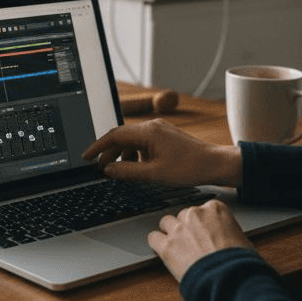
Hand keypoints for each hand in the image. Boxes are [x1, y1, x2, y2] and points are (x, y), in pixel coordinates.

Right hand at [81, 119, 242, 187]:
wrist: (215, 164)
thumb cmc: (190, 167)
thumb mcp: (154, 173)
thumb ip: (127, 172)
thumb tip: (108, 170)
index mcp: (148, 132)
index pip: (114, 135)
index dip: (97, 147)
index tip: (86, 157)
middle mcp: (152, 127)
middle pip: (121, 138)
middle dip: (109, 154)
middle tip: (101, 170)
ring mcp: (159, 131)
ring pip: (132, 142)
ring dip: (123, 156)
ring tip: (120, 173)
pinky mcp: (165, 138)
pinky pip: (143, 144)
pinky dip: (135, 156)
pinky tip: (138, 169)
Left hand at [148, 199, 253, 281]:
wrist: (229, 278)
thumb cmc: (240, 262)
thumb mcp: (241, 238)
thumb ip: (227, 231)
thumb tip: (226, 238)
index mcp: (215, 209)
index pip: (203, 210)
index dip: (203, 224)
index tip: (204, 233)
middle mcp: (195, 214)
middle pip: (184, 215)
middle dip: (187, 228)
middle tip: (193, 244)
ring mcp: (179, 229)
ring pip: (166, 223)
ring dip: (171, 233)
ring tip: (178, 248)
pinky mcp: (167, 246)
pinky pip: (153, 238)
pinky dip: (157, 244)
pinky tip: (163, 251)